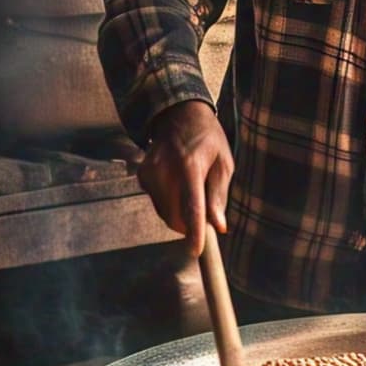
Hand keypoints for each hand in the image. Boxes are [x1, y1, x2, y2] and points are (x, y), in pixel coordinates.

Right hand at [138, 99, 233, 256]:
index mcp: (189, 165)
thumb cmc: (207, 139)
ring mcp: (149, 173)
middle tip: (205, 213)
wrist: (178, 115)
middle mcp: (164, 170)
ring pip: (165, 214)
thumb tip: (218, 225)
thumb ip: (218, 195)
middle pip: (175, 217)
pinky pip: (158, 204)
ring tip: (191, 190)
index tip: (196, 251)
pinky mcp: (142, 176)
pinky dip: (170, 203)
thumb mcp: (223, 163)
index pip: (191, 207)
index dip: (194, 232)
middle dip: (190, 224)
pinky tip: (177, 184)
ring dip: (180, 214)